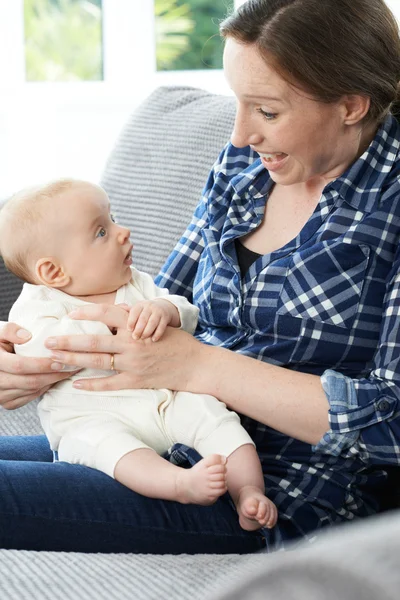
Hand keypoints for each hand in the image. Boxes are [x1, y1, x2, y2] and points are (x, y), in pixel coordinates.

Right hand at [0, 322, 76, 409]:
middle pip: (30, 381)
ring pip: (32, 391)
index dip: (41, 364)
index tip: (59, 361)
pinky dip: (45, 388)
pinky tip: (55, 378)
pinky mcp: (8, 403)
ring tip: (68, 372)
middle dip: (53, 375)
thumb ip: (10, 330)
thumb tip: (27, 336)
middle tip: (71, 367)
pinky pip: (31, 397)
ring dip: (51, 382)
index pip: (20, 366)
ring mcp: (1, 395)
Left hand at [44, 304, 201, 392]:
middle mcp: (132, 344)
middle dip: (68, 341)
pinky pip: (110, 384)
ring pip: (97, 361)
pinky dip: (92, 384)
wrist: (196, 365)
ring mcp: (133, 364)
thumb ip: (136, 321)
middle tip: (48, 341)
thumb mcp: (158, 325)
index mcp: (137, 327)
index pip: (107, 314)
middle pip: (94, 340)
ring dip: (74, 360)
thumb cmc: (178, 343)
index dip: (87, 313)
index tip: (70, 314)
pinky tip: (77, 384)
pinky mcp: (136, 381)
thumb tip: (117, 313)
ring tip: (55, 359)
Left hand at [127, 299, 179, 340]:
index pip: (134, 312)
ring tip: (143, 338)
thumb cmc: (144, 312)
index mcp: (140, 305)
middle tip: (135, 337)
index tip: (128, 330)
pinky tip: (153, 339)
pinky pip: (161, 326)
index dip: (131, 321)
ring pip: (152, 322)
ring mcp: (158, 312)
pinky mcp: (165, 317)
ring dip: (147, 331)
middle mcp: (149, 307)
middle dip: (139, 328)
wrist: (163, 307)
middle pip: (143, 317)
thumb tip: (113, 315)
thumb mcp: (136, 310)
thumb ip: (125, 313)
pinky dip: (158, 333)